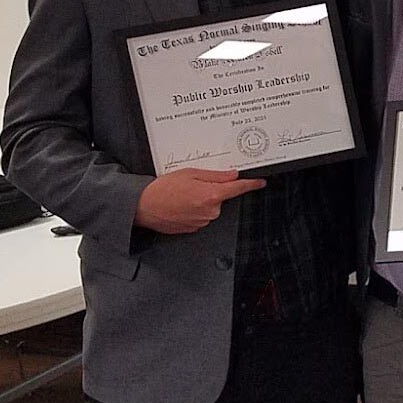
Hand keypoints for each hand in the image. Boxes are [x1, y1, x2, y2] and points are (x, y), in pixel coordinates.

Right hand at [134, 168, 264, 233]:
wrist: (143, 207)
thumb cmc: (163, 189)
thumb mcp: (190, 174)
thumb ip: (215, 176)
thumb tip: (233, 175)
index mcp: (211, 195)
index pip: (238, 189)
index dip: (251, 184)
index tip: (260, 182)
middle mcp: (210, 211)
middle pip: (221, 197)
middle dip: (212, 189)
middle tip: (193, 184)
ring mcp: (203, 222)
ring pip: (211, 207)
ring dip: (202, 200)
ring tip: (183, 195)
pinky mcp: (195, 228)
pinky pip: (202, 215)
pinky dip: (195, 209)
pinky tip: (181, 204)